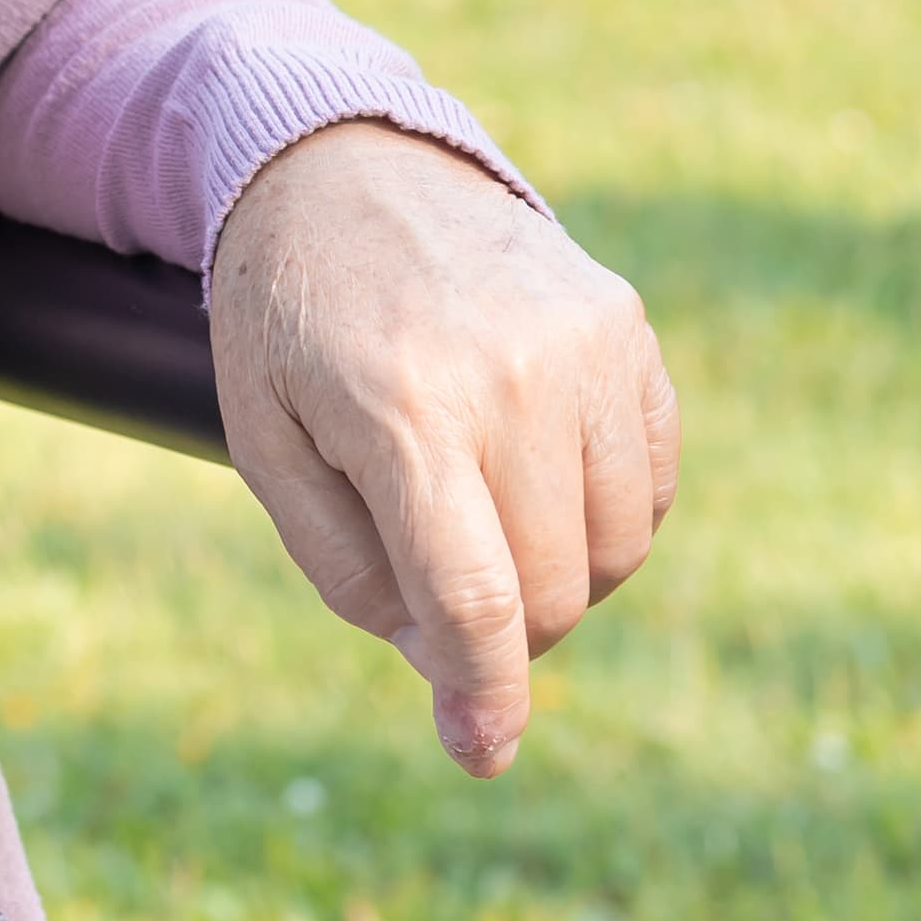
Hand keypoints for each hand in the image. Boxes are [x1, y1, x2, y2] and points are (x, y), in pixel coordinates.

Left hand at [208, 120, 680, 778]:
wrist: (345, 166)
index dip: (485, 696)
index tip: (482, 755)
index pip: (475, 598)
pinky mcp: (625, 324)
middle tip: (440, 600)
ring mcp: (584, 344)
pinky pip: (650, 482)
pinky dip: (605, 514)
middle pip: (551, 590)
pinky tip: (532, 472)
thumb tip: (453, 673)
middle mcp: (510, 376)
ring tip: (479, 520)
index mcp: (404, 412)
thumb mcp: (269, 449)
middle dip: (501, 636)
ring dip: (558, 576)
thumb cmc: (289, 326)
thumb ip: (350, 573)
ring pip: (615, 549)